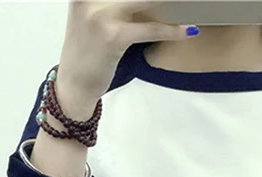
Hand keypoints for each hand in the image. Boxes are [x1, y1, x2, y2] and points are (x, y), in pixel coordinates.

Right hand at [58, 0, 197, 102]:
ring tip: (189, 3)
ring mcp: (101, 15)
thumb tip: (140, 3)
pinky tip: (188, 30)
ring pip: (145, 0)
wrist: (73, 84)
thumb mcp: (88, 18)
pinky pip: (150, 29)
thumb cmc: (86, 54)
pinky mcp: (113, 36)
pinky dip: (172, 30)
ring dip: (171, 2)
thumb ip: (107, 3)